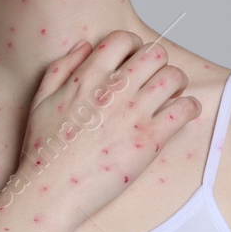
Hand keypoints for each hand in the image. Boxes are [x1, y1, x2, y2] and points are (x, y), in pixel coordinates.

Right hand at [16, 31, 200, 228]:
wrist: (51, 192)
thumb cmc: (44, 151)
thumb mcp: (40, 101)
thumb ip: (61, 68)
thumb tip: (86, 45)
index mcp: (87, 77)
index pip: (123, 39)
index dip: (133, 46)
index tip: (134, 61)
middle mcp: (113, 90)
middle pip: (155, 53)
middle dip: (159, 62)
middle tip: (156, 78)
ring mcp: (133, 114)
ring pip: (174, 77)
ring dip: (177, 82)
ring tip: (172, 95)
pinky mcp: (149, 141)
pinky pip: (184, 110)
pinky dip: (189, 108)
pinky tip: (181, 115)